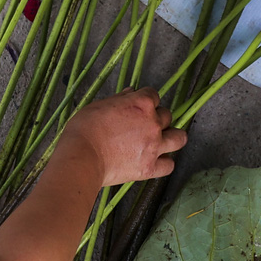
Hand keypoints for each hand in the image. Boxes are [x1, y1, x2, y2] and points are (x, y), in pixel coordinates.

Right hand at [63, 88, 187, 187]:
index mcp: (141, 104)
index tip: (139, 106)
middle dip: (157, 118)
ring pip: (178, 138)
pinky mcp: (149, 168)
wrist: (82, 157)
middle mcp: (153, 123)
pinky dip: (164, 162)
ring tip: (163, 140)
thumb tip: (131, 93)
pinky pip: (169, 165)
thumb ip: (120, 99)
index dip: (146, 100)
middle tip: (145, 125)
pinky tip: (157, 160)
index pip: (153, 95)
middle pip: (166, 116)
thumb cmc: (85, 129)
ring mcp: (154, 146)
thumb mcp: (100, 105)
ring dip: (172, 137)